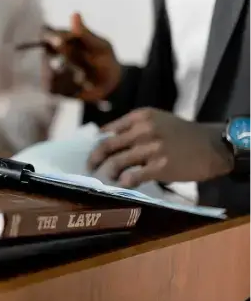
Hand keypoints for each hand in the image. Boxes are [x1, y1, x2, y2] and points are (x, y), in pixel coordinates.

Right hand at [43, 13, 121, 101]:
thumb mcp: (100, 46)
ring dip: (72, 76)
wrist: (109, 85)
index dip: (50, 37)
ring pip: (53, 73)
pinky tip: (79, 86)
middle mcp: (51, 53)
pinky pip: (55, 87)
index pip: (47, 34)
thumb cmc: (104, 60)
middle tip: (82, 66)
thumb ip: (86, 34)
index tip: (60, 41)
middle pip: (49, 55)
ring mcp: (49, 70)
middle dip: (68, 61)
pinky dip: (70, 87)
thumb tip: (75, 14)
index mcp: (61, 37)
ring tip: (84, 77)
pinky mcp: (51, 86)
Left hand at [88, 108, 233, 187]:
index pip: (108, 131)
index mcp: (140, 116)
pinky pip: (132, 176)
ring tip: (106, 178)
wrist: (211, 146)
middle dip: (94, 159)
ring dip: (107, 172)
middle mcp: (143, 130)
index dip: (95, 144)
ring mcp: (151, 148)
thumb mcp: (156, 120)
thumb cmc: (180, 133)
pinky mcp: (159, 166)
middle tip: (90, 167)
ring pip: (116, 162)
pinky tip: (122, 184)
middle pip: (108, 146)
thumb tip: (104, 139)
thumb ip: (132, 127)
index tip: (90, 153)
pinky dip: (123, 182)